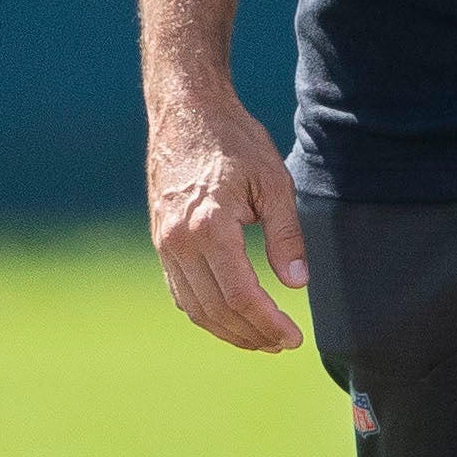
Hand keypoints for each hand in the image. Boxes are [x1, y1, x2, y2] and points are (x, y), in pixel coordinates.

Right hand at [146, 81, 309, 352]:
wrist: (186, 111)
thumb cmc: (233, 141)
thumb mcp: (273, 182)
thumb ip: (286, 235)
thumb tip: (296, 283)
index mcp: (210, 227)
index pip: (242, 296)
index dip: (269, 324)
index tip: (293, 338)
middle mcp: (180, 241)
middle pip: (217, 310)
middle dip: (252, 334)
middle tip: (282, 344)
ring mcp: (165, 243)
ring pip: (195, 307)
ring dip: (228, 331)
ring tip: (259, 339)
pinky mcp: (160, 240)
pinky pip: (180, 291)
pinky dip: (205, 312)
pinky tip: (228, 317)